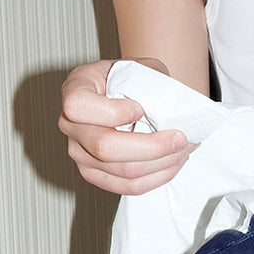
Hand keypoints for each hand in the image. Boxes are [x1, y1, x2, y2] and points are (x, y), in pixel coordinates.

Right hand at [59, 58, 193, 194]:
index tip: (140, 108)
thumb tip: (171, 109)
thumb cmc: (130, 79)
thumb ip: (150, 80)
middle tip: (180, 138)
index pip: (79, 107)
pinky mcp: (97, 176)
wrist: (126, 95)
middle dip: (151, 146)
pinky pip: (129, 187)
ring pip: (123, 171)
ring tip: (183, 151)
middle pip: (105, 147)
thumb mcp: (139, 67)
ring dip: (161, 164)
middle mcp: (70, 125)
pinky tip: (173, 164)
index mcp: (74, 90)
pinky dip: (157, 177)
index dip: (113, 112)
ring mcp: (80, 154)